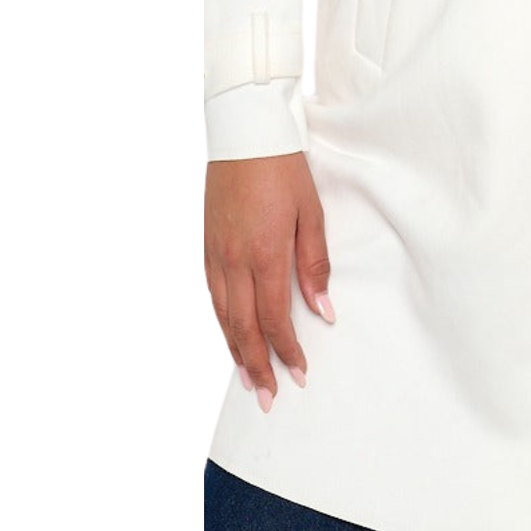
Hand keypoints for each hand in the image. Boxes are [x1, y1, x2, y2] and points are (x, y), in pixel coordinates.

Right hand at [203, 152, 335, 409]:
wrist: (244, 133)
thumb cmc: (283, 169)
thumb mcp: (311, 212)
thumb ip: (315, 264)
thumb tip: (323, 311)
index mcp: (265, 253)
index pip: (275, 318)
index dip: (287, 351)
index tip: (299, 373)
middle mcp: (234, 261)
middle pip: (244, 328)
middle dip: (258, 366)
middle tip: (270, 397)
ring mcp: (216, 254)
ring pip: (224, 317)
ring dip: (237, 352)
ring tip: (250, 380)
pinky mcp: (207, 246)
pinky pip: (213, 296)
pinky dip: (223, 323)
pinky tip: (232, 336)